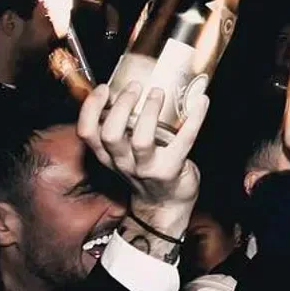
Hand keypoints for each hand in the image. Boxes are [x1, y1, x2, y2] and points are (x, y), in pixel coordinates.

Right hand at [78, 83, 206, 218]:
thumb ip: (121, 128)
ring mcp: (147, 168)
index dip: (91, 108)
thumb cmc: (146, 169)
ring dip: (150, 112)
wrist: (166, 204)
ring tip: (158, 92)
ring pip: (141, 140)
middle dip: (122, 106)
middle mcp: (122, 163)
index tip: (104, 88)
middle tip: (136, 86)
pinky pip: (184, 141)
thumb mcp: (124, 153)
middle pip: (110, 134)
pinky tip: (202, 101)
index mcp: (108, 156)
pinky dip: (195, 118)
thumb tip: (128, 87)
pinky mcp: (172, 169)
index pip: (87, 133)